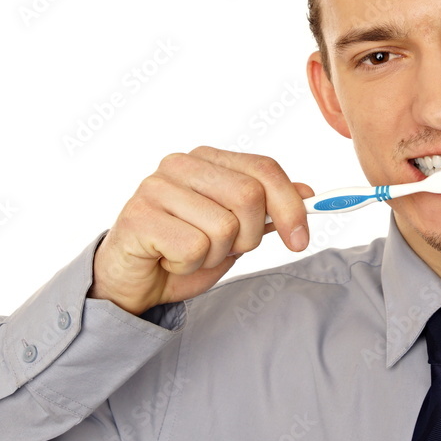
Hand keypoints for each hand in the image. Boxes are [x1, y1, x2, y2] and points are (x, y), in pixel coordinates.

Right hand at [89, 147, 313, 315]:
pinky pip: (193, 248)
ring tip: (189, 253)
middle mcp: (181, 164)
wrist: (133, 281)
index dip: (291, 206)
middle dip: (249, 237)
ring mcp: (156, 187)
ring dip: (214, 255)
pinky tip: (169, 260)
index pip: (265, 169)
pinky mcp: (139, 217)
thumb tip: (307, 192)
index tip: (300, 240)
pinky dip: (189, 266)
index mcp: (207, 159)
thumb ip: (267, 209)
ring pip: (224, 227)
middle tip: (224, 249)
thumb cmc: (183, 251)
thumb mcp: (236, 231)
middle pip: (250, 196)